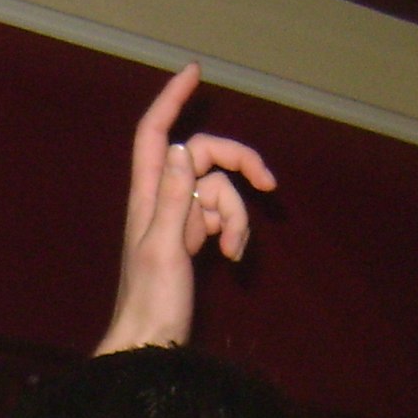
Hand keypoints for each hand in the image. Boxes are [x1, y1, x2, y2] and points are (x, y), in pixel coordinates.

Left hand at [97, 63, 276, 354]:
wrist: (151, 344)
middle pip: (204, 158)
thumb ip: (173, 200)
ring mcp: (178, 220)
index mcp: (147, 196)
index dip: (172, 100)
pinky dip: (234, 232)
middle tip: (270, 184)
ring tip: (233, 251)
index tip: (194, 72)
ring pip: (220, 192)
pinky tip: (234, 257)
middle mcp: (161, 201)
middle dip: (238, 166)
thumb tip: (184, 151)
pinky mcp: (192, 240)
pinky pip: (221, 218)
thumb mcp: (163, 250)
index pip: (156, 133)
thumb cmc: (151, 304)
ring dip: (236, 218)